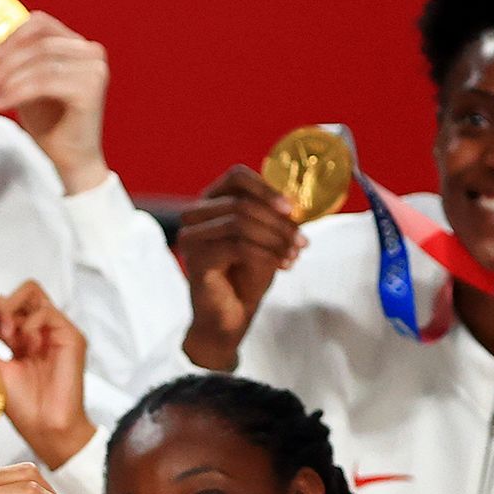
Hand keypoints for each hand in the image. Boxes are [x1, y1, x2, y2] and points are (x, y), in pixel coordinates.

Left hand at [0, 13, 111, 193]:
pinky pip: (44, 82)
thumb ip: (8, 67)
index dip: (11, 36)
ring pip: (40, 62)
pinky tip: (1, 104)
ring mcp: (94, 68)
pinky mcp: (90, 88)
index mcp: (75, 44)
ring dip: (8, 78)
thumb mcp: (23, 85)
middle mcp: (90, 51)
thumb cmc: (49, 122)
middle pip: (38, 43)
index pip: (40, 23)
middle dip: (5, 63)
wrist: (71, 158)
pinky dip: (17, 92)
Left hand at [0, 282, 91, 469]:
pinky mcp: (70, 335)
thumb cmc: (22, 406)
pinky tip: (25, 345)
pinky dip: (29, 324)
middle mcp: (33, 330)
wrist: (45, 427)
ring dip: (6, 307)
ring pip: (29, 292)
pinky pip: (47, 311)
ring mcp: (51, 330)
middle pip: (7, 298)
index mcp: (14, 339)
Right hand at [176, 164, 305, 370]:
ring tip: (294, 255)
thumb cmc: (247, 276)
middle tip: (302, 242)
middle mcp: (195, 216)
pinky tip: (283, 265)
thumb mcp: (265, 238)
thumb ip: (273, 216)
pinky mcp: (197, 260)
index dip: (267, 188)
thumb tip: (297, 201)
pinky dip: (266, 254)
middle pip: (241, 201)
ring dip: (275, 238)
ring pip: (239, 222)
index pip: (236, 177)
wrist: (230, 317)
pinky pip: (237, 246)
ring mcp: (192, 238)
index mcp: (211, 202)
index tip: (292, 209)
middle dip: (279, 222)